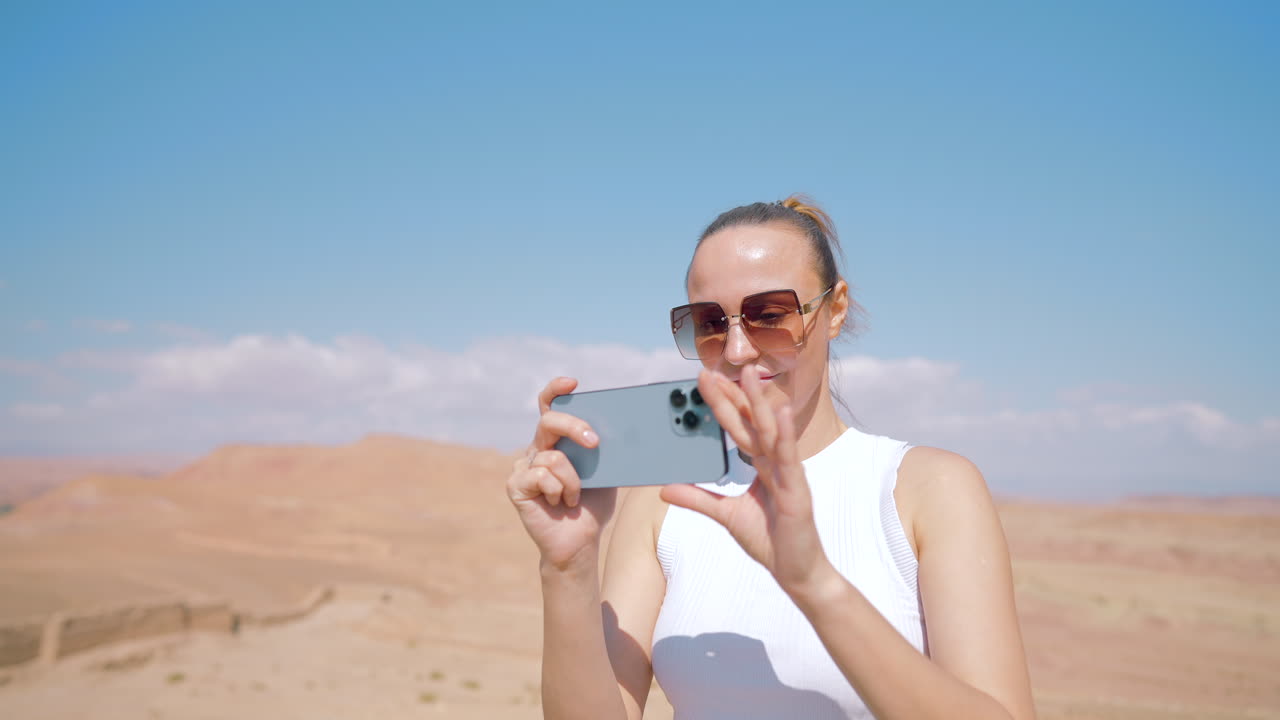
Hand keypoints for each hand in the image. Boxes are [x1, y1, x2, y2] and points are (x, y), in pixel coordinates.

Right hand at [506, 377, 617, 569]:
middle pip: (549, 422)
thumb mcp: (606, 471)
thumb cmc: (592, 505)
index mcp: (557, 441)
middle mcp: (537, 449)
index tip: (572, 383)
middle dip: (575, 427)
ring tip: (573, 498)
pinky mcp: (516, 485)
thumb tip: (626, 429)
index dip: (556, 391)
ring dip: (573, 481)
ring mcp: (524, 467)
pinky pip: (541, 475)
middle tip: (595, 443)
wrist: (580, 541)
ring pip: (552, 456)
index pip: (551, 407)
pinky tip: (558, 503)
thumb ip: (606, 450)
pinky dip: (558, 491)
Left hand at [660, 364, 831, 593]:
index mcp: (761, 466)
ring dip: (759, 403)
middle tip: (712, 371)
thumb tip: (664, 488)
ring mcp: (788, 474)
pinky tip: (780, 412)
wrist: (797, 572)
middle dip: (733, 396)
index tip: (704, 382)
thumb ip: (698, 499)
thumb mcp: (726, 515)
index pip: (739, 428)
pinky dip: (785, 435)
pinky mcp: (797, 490)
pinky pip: (789, 458)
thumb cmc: (769, 541)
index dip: (723, 405)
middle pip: (751, 423)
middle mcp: (775, 463)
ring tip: (748, 375)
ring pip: (770, 432)